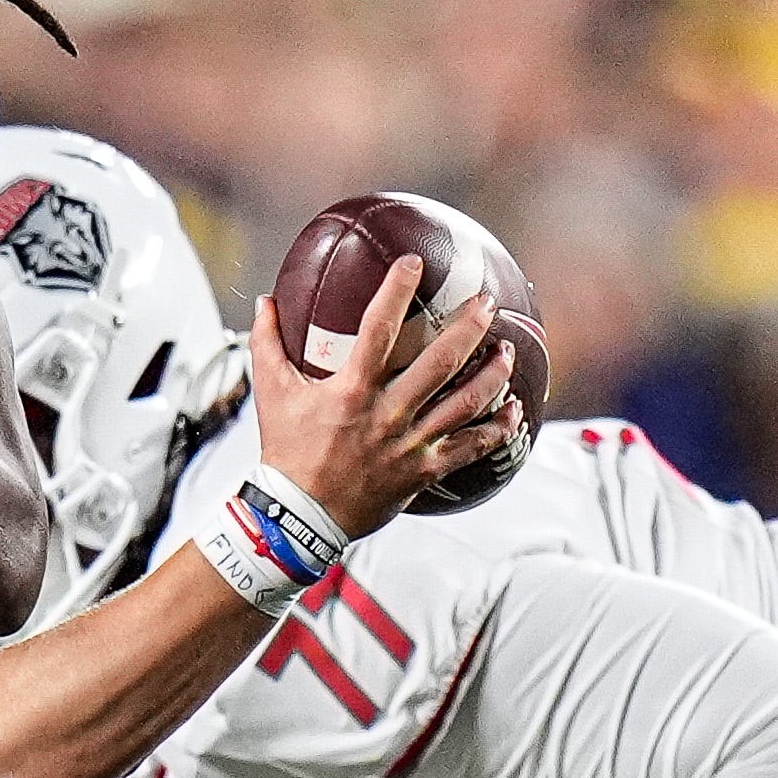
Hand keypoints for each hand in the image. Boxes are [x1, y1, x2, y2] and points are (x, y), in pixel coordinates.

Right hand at [251, 254, 521, 538]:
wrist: (300, 514)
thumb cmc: (285, 451)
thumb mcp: (270, 393)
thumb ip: (267, 344)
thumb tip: (264, 302)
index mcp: (351, 389)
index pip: (378, 329)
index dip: (397, 291)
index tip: (414, 263)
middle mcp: (387, 412)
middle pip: (441, 362)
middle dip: (469, 327)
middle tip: (486, 304)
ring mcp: (410, 443)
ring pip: (466, 402)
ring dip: (492, 374)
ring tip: (506, 351)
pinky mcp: (425, 470)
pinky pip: (472, 447)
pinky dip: (497, 429)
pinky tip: (513, 412)